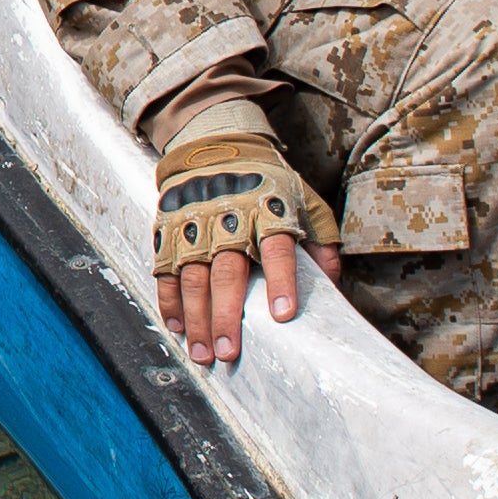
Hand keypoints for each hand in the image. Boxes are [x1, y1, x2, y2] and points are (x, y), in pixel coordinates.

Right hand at [148, 105, 311, 363]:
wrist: (216, 144)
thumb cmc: (269, 183)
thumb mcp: (305, 201)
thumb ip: (322, 241)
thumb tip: (332, 284)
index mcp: (268, 209)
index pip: (277, 248)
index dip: (281, 281)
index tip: (283, 315)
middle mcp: (229, 217)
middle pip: (227, 271)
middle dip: (226, 315)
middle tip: (229, 352)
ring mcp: (195, 223)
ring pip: (193, 276)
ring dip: (197, 318)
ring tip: (204, 354)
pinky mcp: (169, 229)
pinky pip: (166, 270)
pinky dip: (169, 301)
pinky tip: (177, 328)